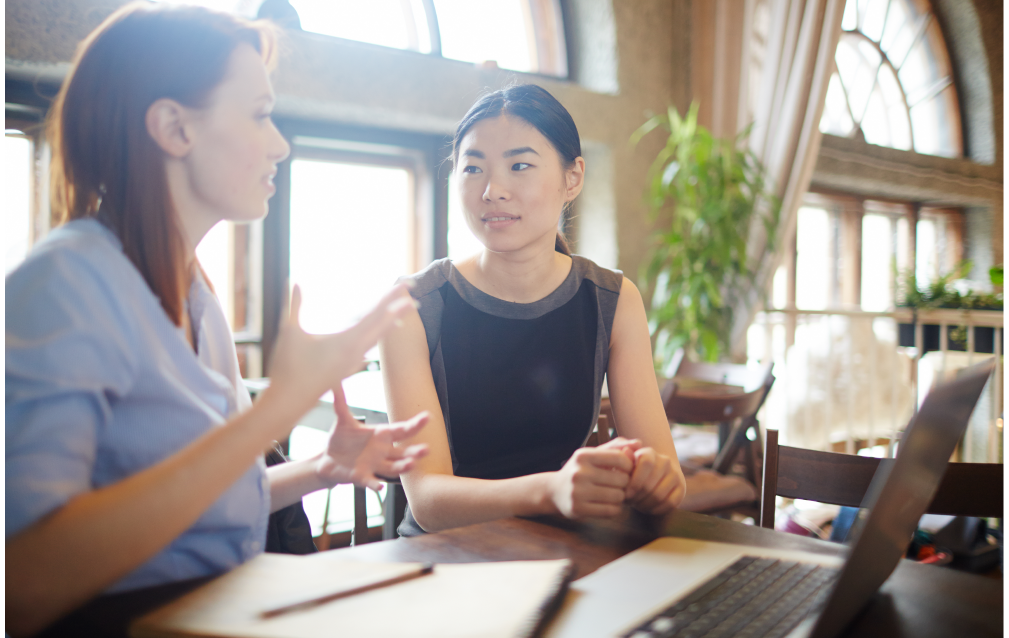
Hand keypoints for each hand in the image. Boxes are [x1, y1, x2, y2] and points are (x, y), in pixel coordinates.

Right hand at [265, 284, 415, 416]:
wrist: (289, 403)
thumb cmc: (288, 369)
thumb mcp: (290, 332)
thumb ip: (294, 305)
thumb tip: (293, 281)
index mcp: (347, 341)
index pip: (375, 315)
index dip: (391, 299)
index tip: (406, 287)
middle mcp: (355, 352)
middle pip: (383, 325)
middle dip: (399, 309)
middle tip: (415, 295)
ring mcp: (353, 361)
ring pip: (377, 337)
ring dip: (390, 322)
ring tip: (402, 311)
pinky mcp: (347, 368)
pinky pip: (368, 346)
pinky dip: (377, 334)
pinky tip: (379, 332)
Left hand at [317, 385, 428, 490]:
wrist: (328, 459)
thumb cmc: (341, 438)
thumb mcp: (342, 420)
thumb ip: (341, 402)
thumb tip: (335, 381)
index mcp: (382, 435)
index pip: (402, 430)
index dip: (415, 424)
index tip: (427, 416)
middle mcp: (383, 451)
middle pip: (403, 452)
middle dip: (415, 451)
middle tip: (427, 449)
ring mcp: (374, 465)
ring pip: (393, 468)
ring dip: (402, 467)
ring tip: (411, 464)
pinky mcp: (362, 477)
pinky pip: (372, 482)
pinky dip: (376, 485)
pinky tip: (380, 487)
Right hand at [548, 438, 640, 518]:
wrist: (554, 490)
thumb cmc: (580, 470)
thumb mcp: (593, 454)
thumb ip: (615, 447)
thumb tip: (638, 443)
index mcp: (583, 455)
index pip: (620, 459)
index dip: (629, 466)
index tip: (625, 471)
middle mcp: (579, 473)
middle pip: (622, 480)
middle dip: (625, 484)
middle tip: (619, 485)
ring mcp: (577, 492)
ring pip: (618, 496)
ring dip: (621, 497)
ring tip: (614, 494)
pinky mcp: (578, 509)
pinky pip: (610, 511)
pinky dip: (615, 509)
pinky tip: (609, 504)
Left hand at [624, 447, 685, 514]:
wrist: (652, 476)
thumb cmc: (632, 472)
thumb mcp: (625, 465)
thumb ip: (624, 459)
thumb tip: (626, 450)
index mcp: (649, 452)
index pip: (646, 464)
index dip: (634, 482)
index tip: (625, 493)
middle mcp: (665, 461)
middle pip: (650, 484)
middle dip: (637, 497)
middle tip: (629, 502)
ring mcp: (675, 474)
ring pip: (659, 496)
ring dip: (645, 505)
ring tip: (637, 505)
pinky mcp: (682, 488)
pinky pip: (670, 503)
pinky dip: (657, 509)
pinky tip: (648, 508)